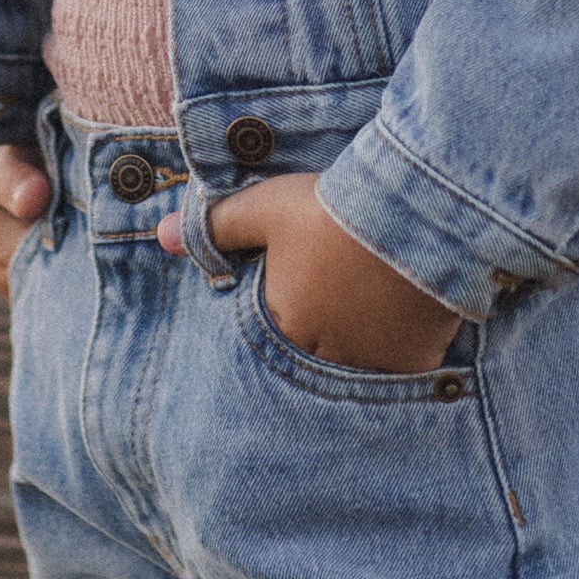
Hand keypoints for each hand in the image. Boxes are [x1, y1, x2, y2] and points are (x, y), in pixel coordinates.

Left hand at [156, 171, 460, 372]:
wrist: (410, 213)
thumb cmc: (329, 209)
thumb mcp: (265, 208)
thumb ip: (215, 226)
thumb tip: (162, 235)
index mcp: (283, 325)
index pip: (270, 338)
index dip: (283, 315)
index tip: (296, 298)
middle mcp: (323, 356)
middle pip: (313, 358)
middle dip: (318, 341)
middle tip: (333, 314)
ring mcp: (372, 364)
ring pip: (357, 369)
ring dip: (358, 350)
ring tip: (368, 321)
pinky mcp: (415, 360)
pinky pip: (403, 370)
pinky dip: (401, 353)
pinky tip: (405, 327)